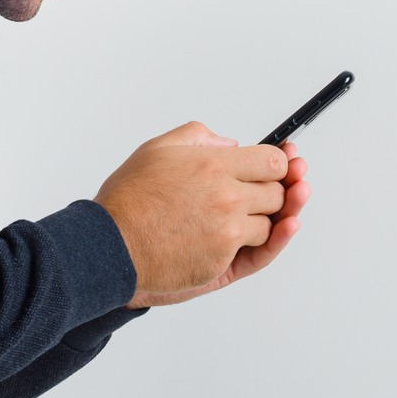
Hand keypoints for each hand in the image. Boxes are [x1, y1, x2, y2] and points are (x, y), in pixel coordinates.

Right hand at [122, 137, 309, 308]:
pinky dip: (274, 239)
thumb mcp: (157, 149)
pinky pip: (260, 250)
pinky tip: (287, 226)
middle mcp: (226, 197)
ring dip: (264, 217)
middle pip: (277, 191)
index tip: (283, 165)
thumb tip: (229, 145)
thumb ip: (198, 137)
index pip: (272, 160)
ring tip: (254, 211)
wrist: (109, 247)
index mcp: (212, 165)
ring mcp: (227, 231)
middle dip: (275, 189)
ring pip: (271, 221)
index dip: (280, 162)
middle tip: (270, 189)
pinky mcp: (222, 260)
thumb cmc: (127, 202)